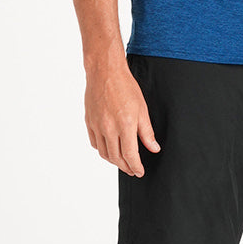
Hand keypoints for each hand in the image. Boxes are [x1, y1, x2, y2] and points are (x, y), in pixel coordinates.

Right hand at [83, 53, 160, 176]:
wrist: (105, 72)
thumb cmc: (125, 87)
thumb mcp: (142, 109)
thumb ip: (147, 132)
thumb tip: (153, 148)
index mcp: (125, 125)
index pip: (130, 155)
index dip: (136, 166)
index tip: (140, 172)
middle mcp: (108, 128)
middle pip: (116, 157)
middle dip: (125, 167)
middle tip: (132, 170)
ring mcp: (96, 126)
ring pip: (104, 152)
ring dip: (113, 161)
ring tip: (122, 162)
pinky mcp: (89, 122)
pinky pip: (94, 142)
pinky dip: (102, 149)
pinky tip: (109, 149)